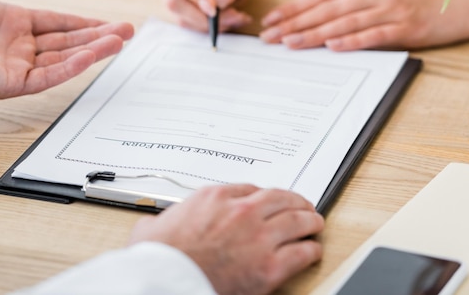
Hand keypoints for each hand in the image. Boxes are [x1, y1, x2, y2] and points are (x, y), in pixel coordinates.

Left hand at [0, 0, 133, 97]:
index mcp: (14, 23)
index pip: (58, 23)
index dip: (83, 22)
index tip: (107, 22)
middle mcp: (21, 46)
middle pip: (69, 40)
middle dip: (100, 35)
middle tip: (128, 30)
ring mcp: (19, 65)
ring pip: (66, 58)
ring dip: (94, 49)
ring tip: (121, 41)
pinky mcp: (14, 83)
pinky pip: (49, 74)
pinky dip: (72, 66)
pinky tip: (92, 54)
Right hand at [129, 184, 323, 294]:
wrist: (165, 280)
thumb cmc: (159, 256)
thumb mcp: (154, 225)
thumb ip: (164, 218)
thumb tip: (153, 225)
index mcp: (216, 197)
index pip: (252, 189)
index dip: (265, 196)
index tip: (269, 201)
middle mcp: (242, 212)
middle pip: (282, 199)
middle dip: (296, 202)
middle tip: (303, 206)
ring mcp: (258, 238)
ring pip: (298, 221)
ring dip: (310, 221)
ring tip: (315, 223)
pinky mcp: (269, 267)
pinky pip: (301, 252)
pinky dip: (310, 250)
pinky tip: (312, 250)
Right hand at [157, 0, 273, 32]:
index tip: (215, 6)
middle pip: (173, 0)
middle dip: (204, 15)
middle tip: (234, 16)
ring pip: (181, 16)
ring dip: (210, 23)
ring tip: (237, 16)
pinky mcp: (178, 5)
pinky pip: (189, 23)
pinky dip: (210, 26)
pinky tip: (229, 18)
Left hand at [260, 0, 468, 50]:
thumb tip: (321, 14)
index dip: (294, 7)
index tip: (272, 19)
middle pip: (326, 8)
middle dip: (294, 23)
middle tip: (269, 36)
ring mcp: (392, 9)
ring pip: (343, 21)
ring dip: (313, 33)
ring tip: (289, 43)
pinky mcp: (407, 28)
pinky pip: (374, 35)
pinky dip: (351, 41)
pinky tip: (330, 46)